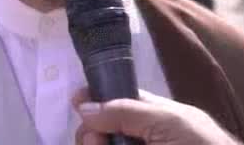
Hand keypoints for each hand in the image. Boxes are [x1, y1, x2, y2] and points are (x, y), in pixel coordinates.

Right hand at [72, 89, 240, 144]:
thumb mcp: (167, 121)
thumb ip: (127, 111)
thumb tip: (84, 107)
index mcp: (153, 118)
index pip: (116, 105)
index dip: (95, 103)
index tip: (76, 103)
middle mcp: (141, 140)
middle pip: (101, 134)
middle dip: (91, 136)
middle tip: (96, 142)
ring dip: (96, 144)